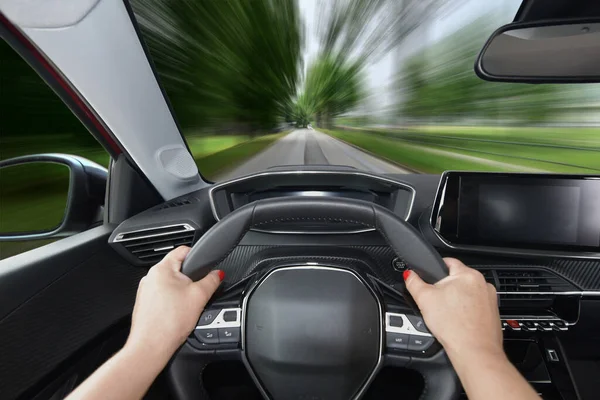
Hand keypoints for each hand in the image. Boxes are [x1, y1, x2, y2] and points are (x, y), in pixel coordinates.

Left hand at [126, 246, 222, 360]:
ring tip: (186, 307)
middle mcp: (150, 277)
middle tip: (197, 293)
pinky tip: (177, 315)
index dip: (198, 256)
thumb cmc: (169, 322)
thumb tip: (218, 273)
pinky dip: (172, 303)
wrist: (151, 348)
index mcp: (161, 269)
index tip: (206, 266)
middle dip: (190, 279)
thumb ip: (212, 281)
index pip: (182, 250)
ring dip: (181, 292)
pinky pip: (163, 297)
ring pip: (170, 284)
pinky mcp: (145, 305)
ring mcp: (145, 291)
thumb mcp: (199, 297)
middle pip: (177, 269)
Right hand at [404, 258, 502, 361]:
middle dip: (445, 289)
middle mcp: (483, 284)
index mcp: (468, 274)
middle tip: (436, 303)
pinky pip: (475, 307)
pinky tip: (458, 322)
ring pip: (467, 294)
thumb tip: (409, 274)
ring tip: (448, 315)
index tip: (429, 280)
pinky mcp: (493, 314)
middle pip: (457, 280)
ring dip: (457, 300)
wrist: (474, 351)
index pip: (448, 262)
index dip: (434, 270)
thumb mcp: (424, 299)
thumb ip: (414, 283)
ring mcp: (490, 299)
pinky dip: (466, 312)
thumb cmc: (454, 326)